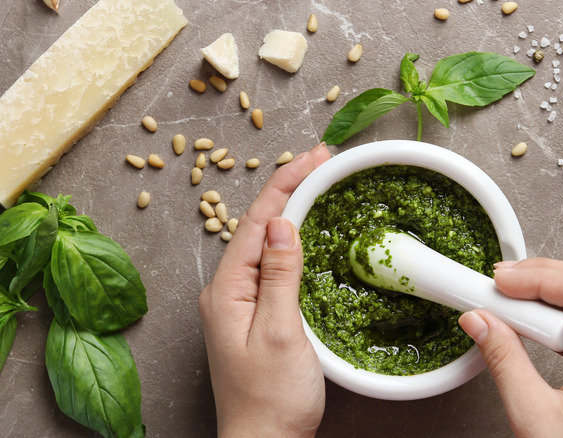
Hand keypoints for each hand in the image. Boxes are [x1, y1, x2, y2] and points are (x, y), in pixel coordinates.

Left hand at [199, 143, 330, 436]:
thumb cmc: (271, 399)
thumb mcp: (281, 332)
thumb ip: (280, 276)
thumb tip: (284, 225)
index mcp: (227, 290)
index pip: (258, 221)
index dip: (287, 184)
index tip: (315, 157)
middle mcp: (228, 291)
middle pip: (259, 226)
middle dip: (289, 188)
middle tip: (322, 160)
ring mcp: (241, 303)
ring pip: (267, 243)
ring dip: (291, 210)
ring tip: (317, 182)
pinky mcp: (256, 315)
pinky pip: (273, 265)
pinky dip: (293, 241)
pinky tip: (307, 232)